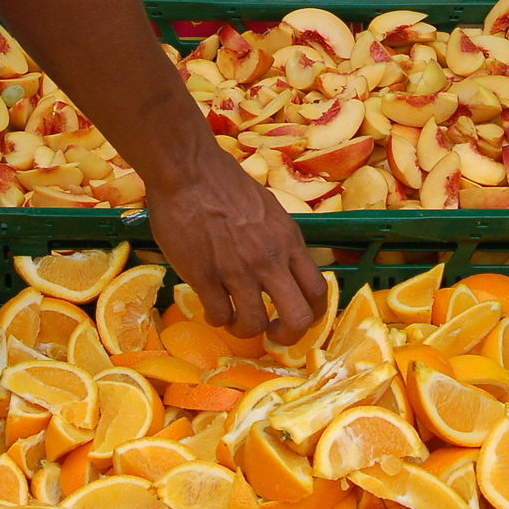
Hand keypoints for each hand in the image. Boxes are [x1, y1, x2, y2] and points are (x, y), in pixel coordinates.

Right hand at [146, 137, 326, 341]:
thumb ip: (280, 240)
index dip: (313, 315)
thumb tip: (284, 266)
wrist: (189, 171)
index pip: (319, 291)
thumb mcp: (269, 209)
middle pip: (298, 319)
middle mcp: (269, 259)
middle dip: (288, 337)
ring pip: (254, 325)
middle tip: (272, 335)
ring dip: (244, 330)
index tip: (297, 319)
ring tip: (234, 319)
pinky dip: (216, 317)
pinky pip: (218, 315)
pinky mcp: (205, 276)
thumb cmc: (226, 183)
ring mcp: (237, 270)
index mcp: (289, 240)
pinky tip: (211, 305)